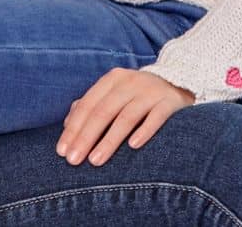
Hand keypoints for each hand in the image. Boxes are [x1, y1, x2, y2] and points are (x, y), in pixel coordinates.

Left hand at [56, 69, 193, 166]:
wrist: (179, 83)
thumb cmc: (138, 95)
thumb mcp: (114, 94)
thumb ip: (91, 106)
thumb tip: (67, 125)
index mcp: (112, 80)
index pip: (87, 105)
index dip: (73, 128)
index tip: (62, 151)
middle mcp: (130, 82)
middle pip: (103, 111)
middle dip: (86, 137)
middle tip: (73, 160)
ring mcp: (151, 91)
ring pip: (126, 117)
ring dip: (109, 140)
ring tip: (96, 160)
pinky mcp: (170, 102)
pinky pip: (156, 117)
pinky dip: (144, 131)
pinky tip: (133, 147)